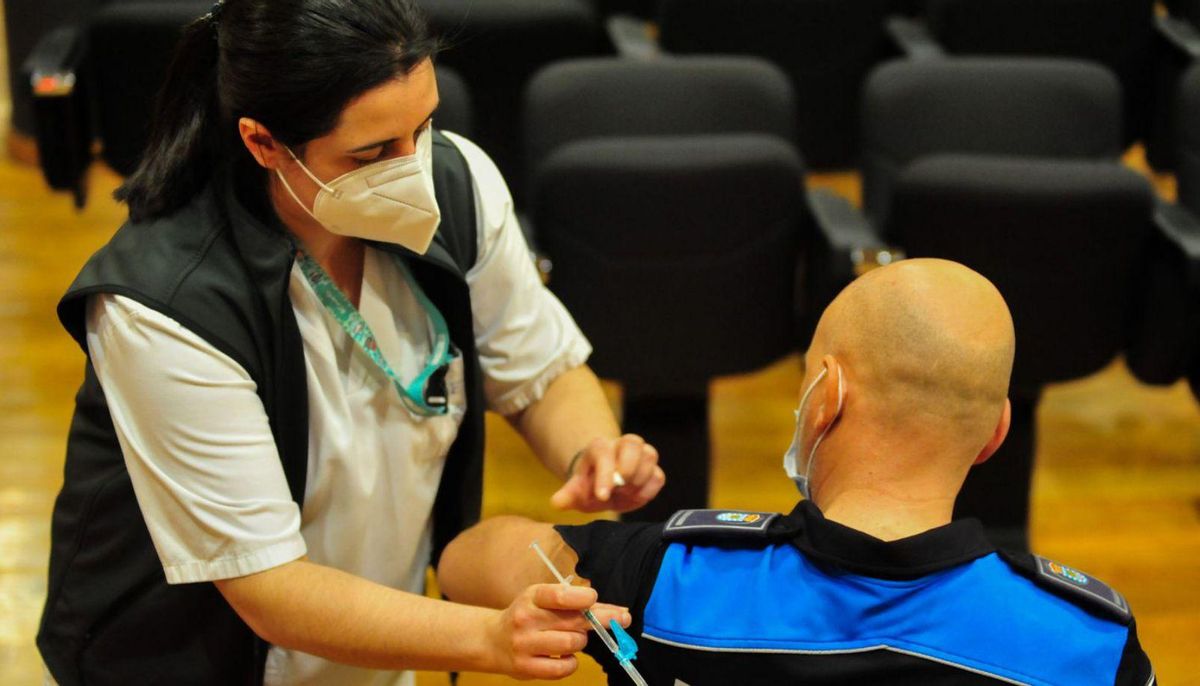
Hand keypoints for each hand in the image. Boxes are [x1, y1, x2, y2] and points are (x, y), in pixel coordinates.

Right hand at [487, 583, 630, 679]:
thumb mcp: (543, 600)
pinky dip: (571, 663)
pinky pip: (563, 668)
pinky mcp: (526, 668)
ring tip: (572, 638)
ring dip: (580, 641)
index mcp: (532, 597)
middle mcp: (526, 619)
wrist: (493, 640)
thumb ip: (576, 604)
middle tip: (623, 618)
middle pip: (573, 620)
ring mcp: (525, 645)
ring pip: (572, 643)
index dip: (582, 598)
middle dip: (602, 619)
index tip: (595, 598)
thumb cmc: (528, 616)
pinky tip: (565, 656)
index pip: (559, 595)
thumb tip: (618, 611)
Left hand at [550, 435, 665, 512]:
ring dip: (638, 480)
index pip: (604, 452)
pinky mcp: (653, 469)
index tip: (602, 496)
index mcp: (599, 447)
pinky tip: (634, 496)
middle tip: (618, 489)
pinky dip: (648, 490)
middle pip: (633, 443)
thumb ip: (567, 497)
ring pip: (649, 456)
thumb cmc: (589, 487)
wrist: (604, 487)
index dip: (605, 474)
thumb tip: (557, 502)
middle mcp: (622, 445)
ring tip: (624, 493)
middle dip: (628, 470)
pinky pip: (658, 476)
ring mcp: (640, 455)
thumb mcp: (575, 493)